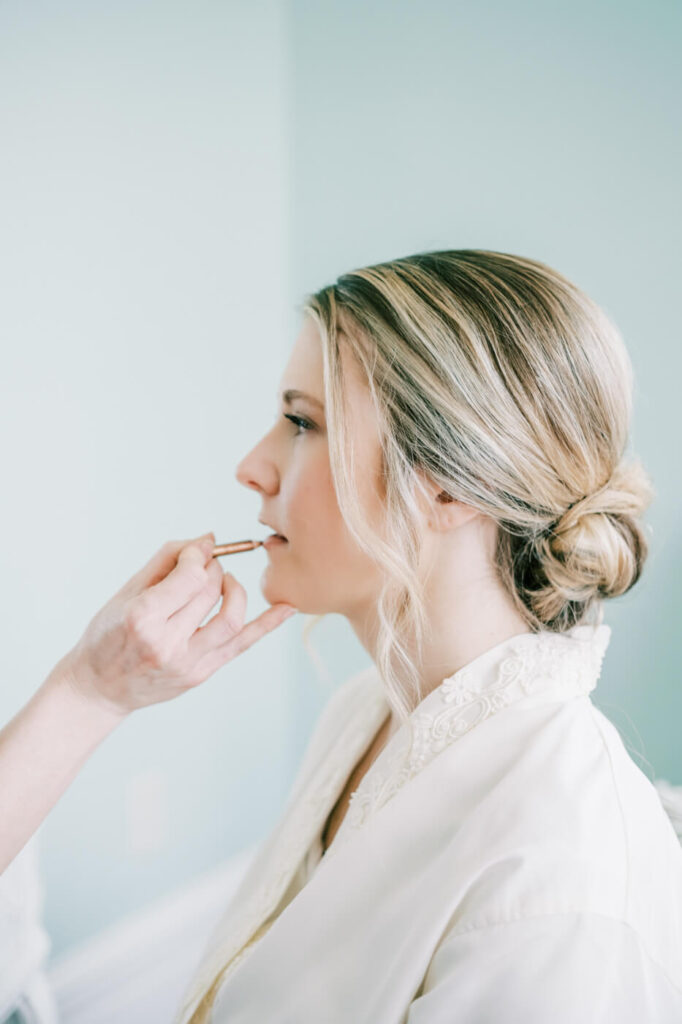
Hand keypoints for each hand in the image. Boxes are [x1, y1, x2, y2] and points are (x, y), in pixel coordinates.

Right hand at [56, 533, 296, 716]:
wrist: (100, 687)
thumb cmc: (108, 633)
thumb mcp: (127, 592)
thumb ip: (166, 560)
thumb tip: (208, 538)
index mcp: (142, 618)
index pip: (190, 577)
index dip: (198, 556)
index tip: (195, 552)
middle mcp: (166, 644)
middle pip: (210, 593)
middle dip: (213, 569)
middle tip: (205, 564)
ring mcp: (187, 664)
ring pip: (231, 618)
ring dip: (235, 590)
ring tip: (224, 582)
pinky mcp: (201, 675)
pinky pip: (241, 646)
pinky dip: (267, 625)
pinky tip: (287, 608)